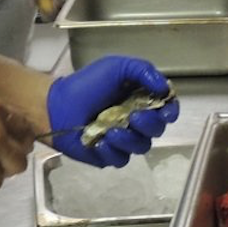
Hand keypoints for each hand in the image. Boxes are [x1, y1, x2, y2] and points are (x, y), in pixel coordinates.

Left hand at [46, 55, 178, 167]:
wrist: (57, 105)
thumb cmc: (86, 84)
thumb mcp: (116, 66)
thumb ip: (143, 70)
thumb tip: (164, 88)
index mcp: (140, 98)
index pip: (166, 108)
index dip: (170, 111)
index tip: (165, 111)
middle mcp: (135, 119)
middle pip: (158, 129)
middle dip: (149, 124)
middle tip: (132, 117)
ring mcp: (123, 139)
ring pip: (141, 147)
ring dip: (129, 139)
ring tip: (110, 131)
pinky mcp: (108, 154)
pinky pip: (121, 159)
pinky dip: (112, 151)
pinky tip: (99, 142)